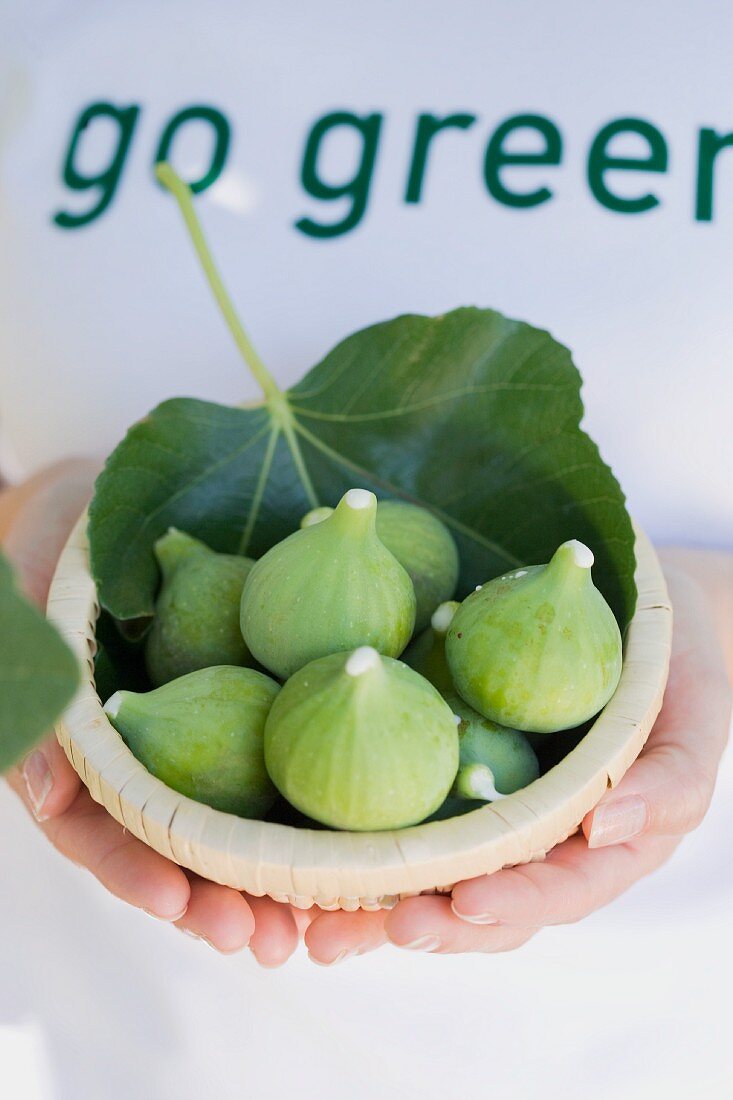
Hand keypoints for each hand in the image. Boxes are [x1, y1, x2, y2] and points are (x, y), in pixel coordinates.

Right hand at [2, 461, 309, 964]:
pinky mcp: (259, 706)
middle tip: (268, 943)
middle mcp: (152, 759)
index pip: (105, 830)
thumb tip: (51, 796)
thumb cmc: (54, 556)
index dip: (139, 873)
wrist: (113, 507)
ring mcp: (207, 736)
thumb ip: (33, 695)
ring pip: (240, 822)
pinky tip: (363, 840)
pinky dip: (321, 804)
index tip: (180, 904)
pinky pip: (291, 757)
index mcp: (90, 754)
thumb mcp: (24, 613)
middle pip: (182, 849)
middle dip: (221, 902)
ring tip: (323, 926)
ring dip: (279, 879)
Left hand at [304, 554, 731, 961]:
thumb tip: (606, 827)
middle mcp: (535, 845)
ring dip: (373, 903)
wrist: (634, 615)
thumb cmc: (676, 672)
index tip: (462, 904)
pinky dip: (356, 840)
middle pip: (479, 904)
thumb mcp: (694, 722)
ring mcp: (488, 813)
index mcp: (597, 849)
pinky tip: (304, 846)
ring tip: (314, 921)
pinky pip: (403, 813)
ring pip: (431, 874)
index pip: (553, 893)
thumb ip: (668, 782)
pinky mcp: (447, 775)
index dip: (509, 904)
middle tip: (368, 928)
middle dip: (427, 924)